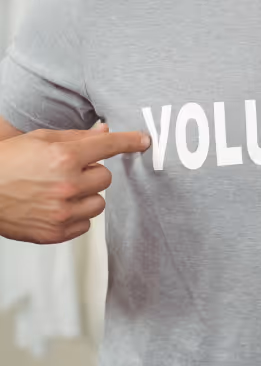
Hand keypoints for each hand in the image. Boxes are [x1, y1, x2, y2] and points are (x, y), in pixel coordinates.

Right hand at [0, 124, 150, 244]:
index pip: (109, 147)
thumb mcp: (39, 139)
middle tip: (66, 173)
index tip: (143, 141)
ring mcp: (61, 212)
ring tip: (58, 191)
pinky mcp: (55, 233)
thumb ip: (77, 137)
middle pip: (106, 178)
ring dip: (85, 197)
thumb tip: (106, 132)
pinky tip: (53, 207)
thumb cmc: (5, 163)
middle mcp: (66, 185)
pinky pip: (85, 225)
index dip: (129, 141)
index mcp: (63, 158)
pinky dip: (75, 217)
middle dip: (91, 174)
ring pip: (99, 204)